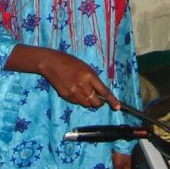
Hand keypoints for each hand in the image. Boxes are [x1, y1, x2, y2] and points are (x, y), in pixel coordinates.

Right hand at [4, 44, 120, 108]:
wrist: (52, 63)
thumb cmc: (71, 62)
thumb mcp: (86, 68)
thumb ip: (94, 80)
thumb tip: (101, 92)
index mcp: (89, 76)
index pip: (104, 92)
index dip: (112, 100)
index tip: (117, 107)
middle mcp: (82, 85)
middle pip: (96, 102)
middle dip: (100, 103)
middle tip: (99, 99)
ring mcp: (73, 92)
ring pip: (87, 104)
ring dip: (90, 102)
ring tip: (86, 93)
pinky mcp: (66, 96)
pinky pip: (77, 102)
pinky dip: (80, 100)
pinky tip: (76, 91)